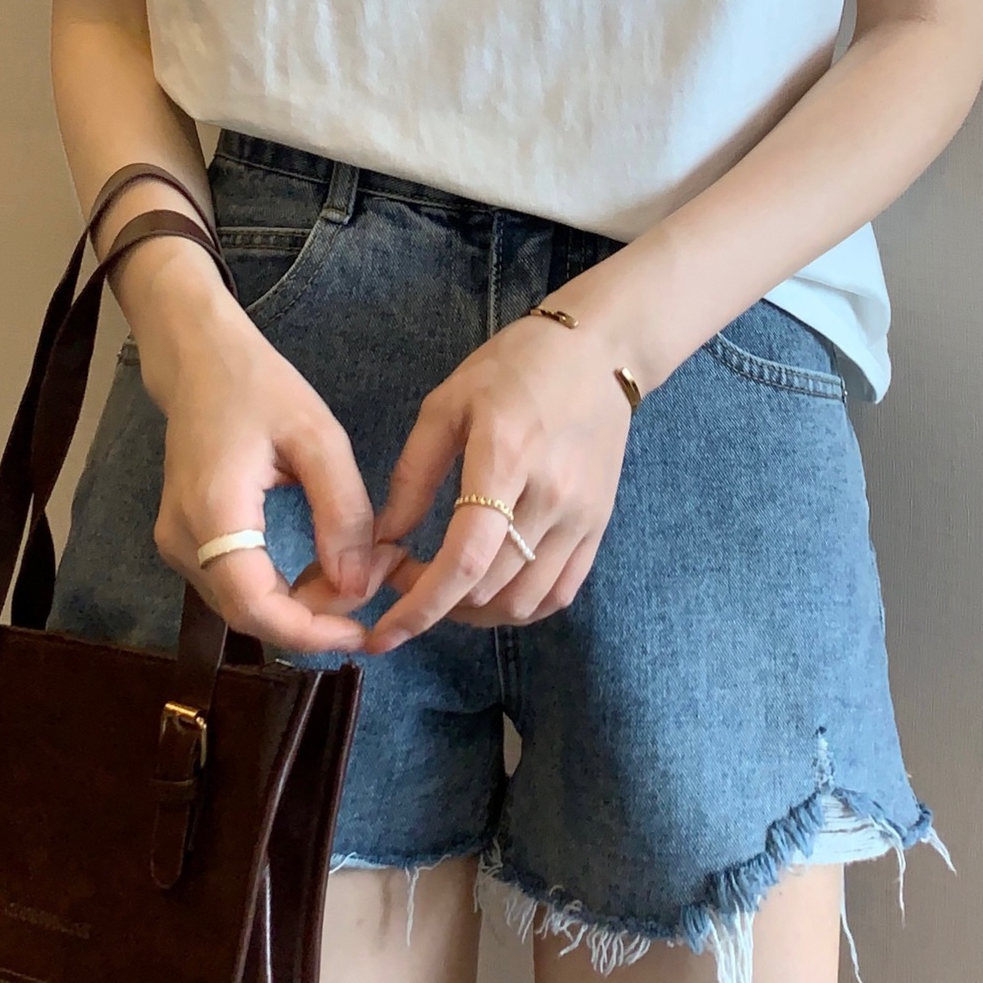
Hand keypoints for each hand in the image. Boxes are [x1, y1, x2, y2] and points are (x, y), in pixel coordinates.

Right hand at [125, 240, 404, 653]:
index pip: (254, 606)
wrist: (198, 358)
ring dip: (305, 603)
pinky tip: (325, 564)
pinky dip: (284, 587)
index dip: (310, 631)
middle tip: (378, 580)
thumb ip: (342, 511)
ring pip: (245, 605)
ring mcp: (179, 544)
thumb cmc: (258, 386)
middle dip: (318, 615)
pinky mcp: (187, 541)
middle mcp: (184, 539)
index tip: (364, 632)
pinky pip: (237, 585)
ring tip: (361, 567)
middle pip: (251, 613)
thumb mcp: (317, 436)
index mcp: (213, 511)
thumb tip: (359, 586)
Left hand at [358, 307, 633, 652]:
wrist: (600, 351)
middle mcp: (550, 497)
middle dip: (435, 603)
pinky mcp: (599, 526)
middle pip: (490, 589)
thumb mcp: (447, 404)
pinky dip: (519, 606)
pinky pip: (559, 593)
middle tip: (403, 578)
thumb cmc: (513, 366)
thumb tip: (383, 540)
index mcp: (505, 458)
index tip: (384, 631)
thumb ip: (413, 474)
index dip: (421, 605)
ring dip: (475, 612)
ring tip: (444, 586)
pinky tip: (488, 589)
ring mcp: (582, 517)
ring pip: (524, 603)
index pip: (466, 558)